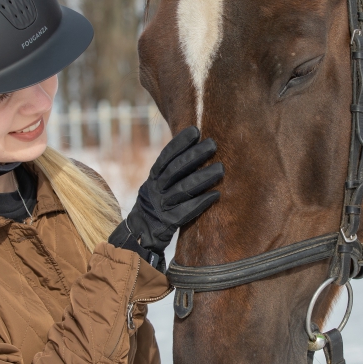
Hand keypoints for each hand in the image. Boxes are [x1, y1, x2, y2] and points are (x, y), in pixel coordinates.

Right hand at [108, 127, 222, 269]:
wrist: (141, 232)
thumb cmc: (158, 202)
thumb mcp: (158, 183)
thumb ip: (173, 169)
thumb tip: (197, 146)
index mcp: (154, 177)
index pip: (166, 156)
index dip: (179, 143)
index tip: (195, 131)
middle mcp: (156, 189)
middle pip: (176, 170)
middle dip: (194, 156)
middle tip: (213, 144)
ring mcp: (162, 206)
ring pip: (183, 189)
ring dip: (203, 177)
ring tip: (221, 169)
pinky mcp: (169, 222)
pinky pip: (187, 211)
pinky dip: (201, 202)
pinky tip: (216, 195)